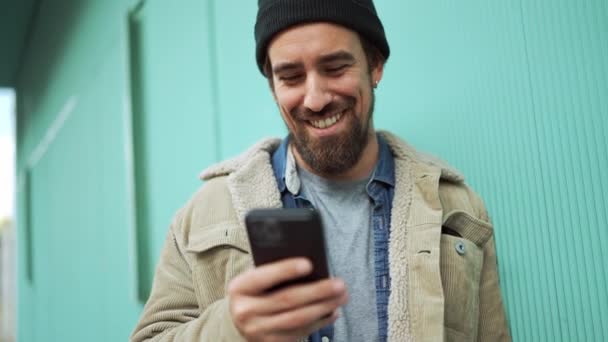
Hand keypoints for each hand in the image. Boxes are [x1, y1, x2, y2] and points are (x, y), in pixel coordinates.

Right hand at [228, 258, 347, 341]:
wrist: (240, 321)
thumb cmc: (256, 291)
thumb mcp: (256, 278)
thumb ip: (274, 271)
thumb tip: (310, 266)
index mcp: (239, 288)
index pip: (263, 277)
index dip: (285, 270)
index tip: (309, 264)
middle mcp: (245, 311)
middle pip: (286, 300)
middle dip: (316, 291)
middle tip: (339, 284)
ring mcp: (258, 330)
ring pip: (296, 318)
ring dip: (323, 307)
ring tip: (342, 296)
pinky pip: (300, 332)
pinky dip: (319, 321)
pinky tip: (333, 311)